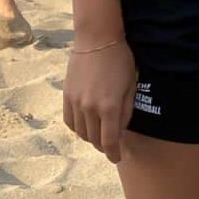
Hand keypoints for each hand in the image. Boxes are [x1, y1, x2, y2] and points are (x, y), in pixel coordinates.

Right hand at [62, 40, 137, 163]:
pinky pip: (70, 121)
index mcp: (110, 107)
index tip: (118, 158)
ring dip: (91, 138)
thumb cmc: (120, 60)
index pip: (110, 141)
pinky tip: (86, 126)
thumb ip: (126, 113)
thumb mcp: (131, 86)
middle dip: (104, 147)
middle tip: (112, 147)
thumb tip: (120, 133)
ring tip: (100, 136)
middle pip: (94, 140)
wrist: (97, 39)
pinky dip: (78, 128)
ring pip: (81, 132)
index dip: (114, 154)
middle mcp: (90, 107)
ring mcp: (76, 102)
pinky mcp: (67, 95)